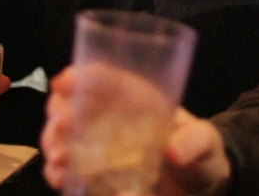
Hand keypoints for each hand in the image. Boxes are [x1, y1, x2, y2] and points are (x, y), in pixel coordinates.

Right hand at [41, 66, 231, 195]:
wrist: (198, 185)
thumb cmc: (202, 152)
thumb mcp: (205, 142)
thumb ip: (194, 142)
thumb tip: (172, 152)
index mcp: (135, 96)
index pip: (102, 75)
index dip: (79, 73)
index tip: (62, 83)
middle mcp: (112, 114)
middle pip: (73, 100)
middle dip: (59, 111)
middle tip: (61, 129)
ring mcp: (100, 142)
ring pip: (63, 132)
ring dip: (53, 141)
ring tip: (58, 159)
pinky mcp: (95, 170)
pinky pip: (67, 165)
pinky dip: (56, 170)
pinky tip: (59, 176)